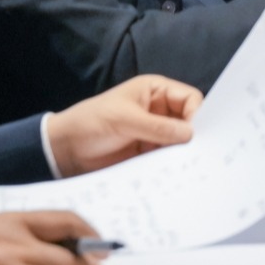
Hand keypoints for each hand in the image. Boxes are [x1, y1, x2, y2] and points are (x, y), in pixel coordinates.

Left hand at [44, 75, 200, 176]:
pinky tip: (174, 173)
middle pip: (189, 121)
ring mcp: (155, 133)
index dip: (197, 114)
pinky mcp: (148, 152)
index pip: (189, 99)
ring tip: (188, 166)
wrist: (65, 150)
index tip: (196, 135)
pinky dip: (172, 164)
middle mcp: (159, 110)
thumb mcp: (125, 120)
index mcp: (155, 91)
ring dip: (183, 152)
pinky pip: (168, 157)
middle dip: (193, 135)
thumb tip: (190, 134)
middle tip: (199, 153)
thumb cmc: (91, 123)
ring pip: (180, 141)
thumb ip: (158, 127)